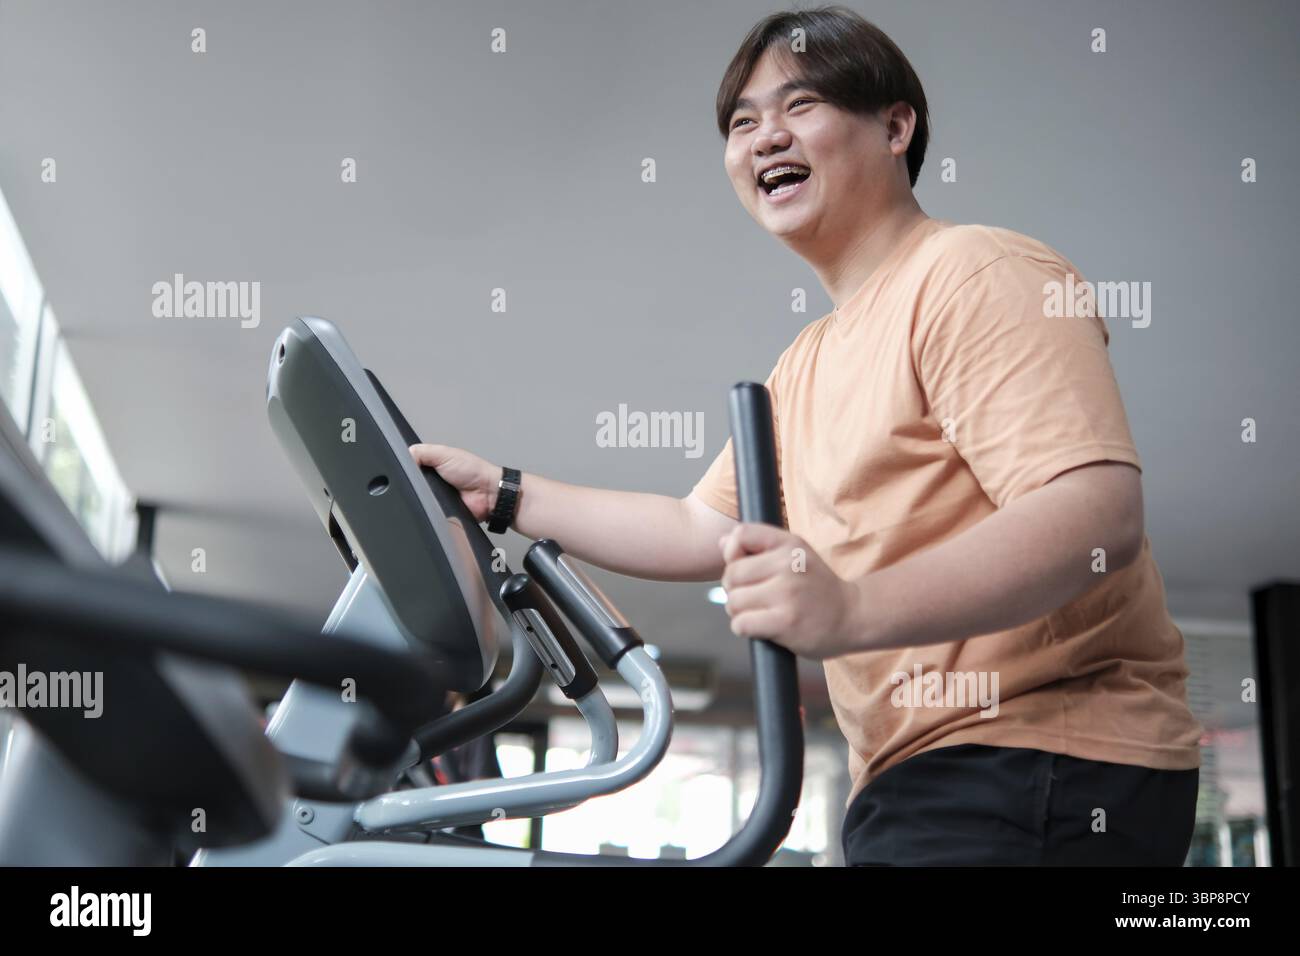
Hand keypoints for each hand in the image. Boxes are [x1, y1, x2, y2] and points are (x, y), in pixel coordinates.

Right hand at [408, 443, 500, 521]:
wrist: (487, 494)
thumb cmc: (473, 471)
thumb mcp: (444, 453)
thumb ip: (422, 452)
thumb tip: (404, 456)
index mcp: (431, 465)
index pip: (409, 466)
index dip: (405, 467)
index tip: (404, 468)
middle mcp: (431, 482)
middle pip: (411, 484)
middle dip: (413, 483)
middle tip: (422, 481)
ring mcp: (433, 498)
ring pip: (416, 499)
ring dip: (421, 496)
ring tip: (429, 492)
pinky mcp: (437, 512)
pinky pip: (426, 512)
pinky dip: (428, 508)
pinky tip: (432, 504)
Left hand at [718, 523, 865, 659]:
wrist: (853, 617)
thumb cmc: (818, 587)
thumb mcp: (795, 556)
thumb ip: (759, 546)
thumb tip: (722, 542)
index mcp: (789, 544)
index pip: (741, 534)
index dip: (732, 554)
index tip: (745, 569)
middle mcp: (788, 564)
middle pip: (731, 574)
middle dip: (735, 590)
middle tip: (754, 598)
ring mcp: (787, 594)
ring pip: (734, 602)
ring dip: (739, 612)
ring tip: (760, 613)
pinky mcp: (785, 622)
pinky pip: (742, 624)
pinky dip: (745, 628)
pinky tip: (762, 627)